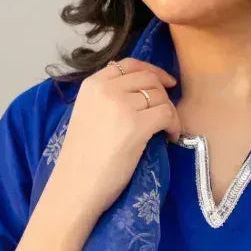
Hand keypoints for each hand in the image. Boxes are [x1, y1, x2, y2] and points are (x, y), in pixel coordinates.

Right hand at [50, 58, 179, 219]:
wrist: (75, 185)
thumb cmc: (82, 157)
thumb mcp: (88, 113)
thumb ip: (108, 97)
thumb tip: (143, 89)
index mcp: (92, 84)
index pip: (129, 64)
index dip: (152, 71)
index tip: (165, 83)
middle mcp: (106, 89)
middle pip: (149, 79)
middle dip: (163, 94)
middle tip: (166, 113)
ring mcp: (121, 106)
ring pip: (160, 96)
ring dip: (170, 112)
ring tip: (166, 129)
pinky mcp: (136, 125)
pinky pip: (167, 114)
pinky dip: (174, 125)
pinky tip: (170, 137)